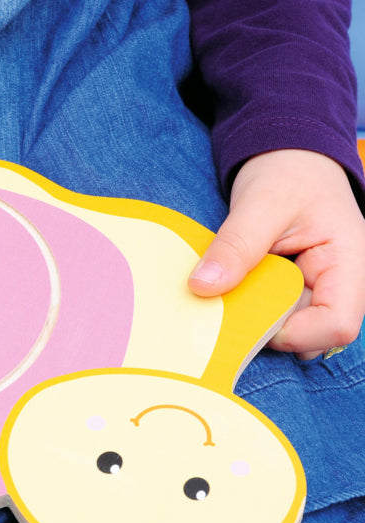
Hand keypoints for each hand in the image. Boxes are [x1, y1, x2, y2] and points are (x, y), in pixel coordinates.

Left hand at [188, 149, 364, 358]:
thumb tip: (202, 287)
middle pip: (314, 335)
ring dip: (257, 321)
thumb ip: (236, 245)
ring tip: (229, 294)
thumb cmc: (285, 172)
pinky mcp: (293, 290)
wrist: (284, 158)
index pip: (338, 323)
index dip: (295, 333)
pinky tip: (231, 292)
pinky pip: (274, 314)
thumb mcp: (260, 203)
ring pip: (291, 328)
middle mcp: (339, 283)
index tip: (251, 315)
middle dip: (269, 329)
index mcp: (349, 261)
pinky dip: (250, 310)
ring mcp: (316, 289)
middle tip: (229, 306)